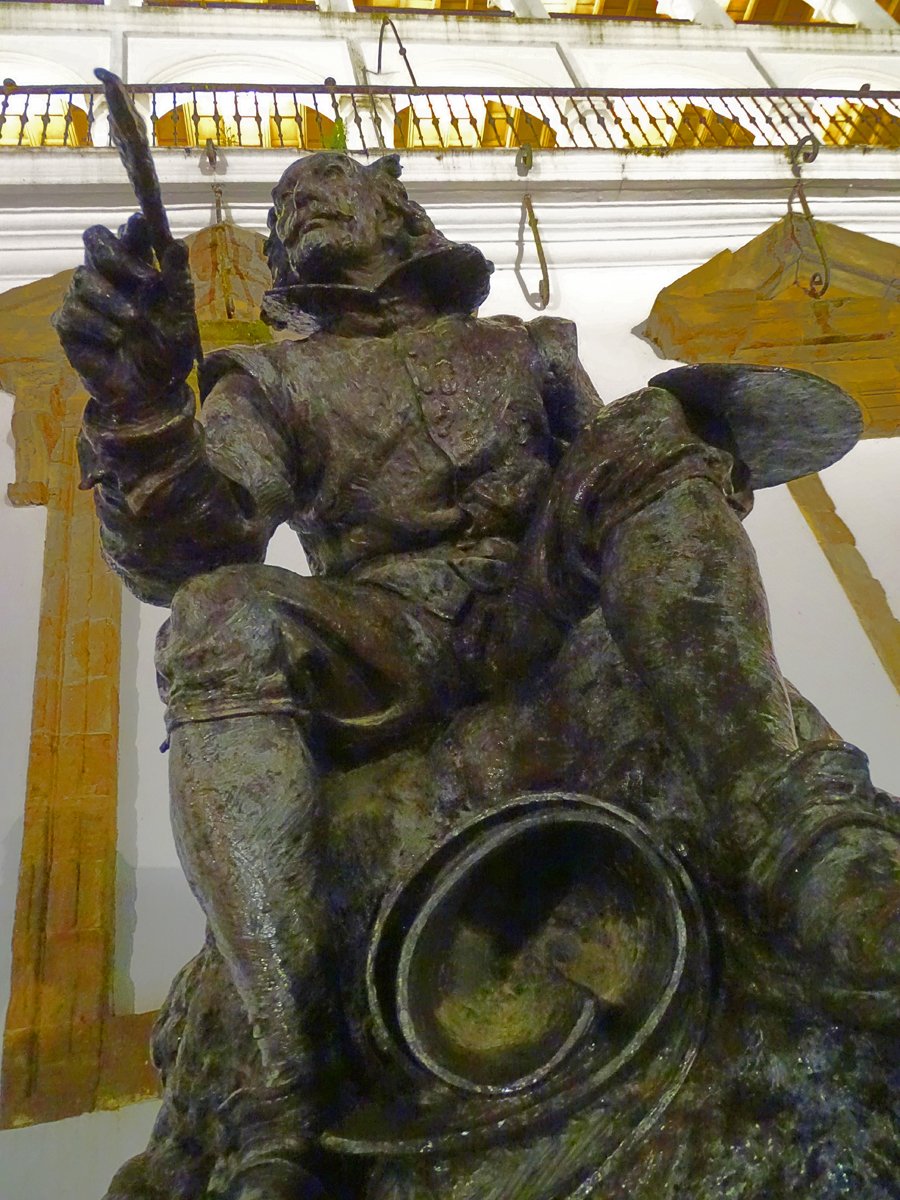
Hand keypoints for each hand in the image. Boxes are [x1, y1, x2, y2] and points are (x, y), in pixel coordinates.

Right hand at [53, 213, 197, 410]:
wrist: (153, 394)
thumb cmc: (166, 353)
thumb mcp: (180, 319)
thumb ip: (178, 282)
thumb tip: (177, 242)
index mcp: (136, 270)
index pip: (128, 234)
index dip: (133, 227)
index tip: (143, 226)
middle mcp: (107, 277)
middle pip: (95, 239)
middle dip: (116, 255)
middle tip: (146, 280)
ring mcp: (84, 299)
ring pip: (83, 278)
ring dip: (113, 301)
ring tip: (135, 324)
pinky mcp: (68, 325)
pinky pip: (73, 313)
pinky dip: (99, 326)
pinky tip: (115, 339)